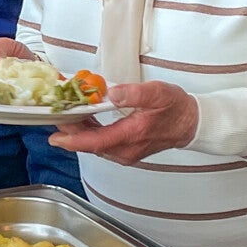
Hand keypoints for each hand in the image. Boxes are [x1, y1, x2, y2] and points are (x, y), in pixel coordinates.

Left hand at [51, 81, 199, 163]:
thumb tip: (112, 93)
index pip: (96, 142)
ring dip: (78, 133)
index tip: (55, 135)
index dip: (73, 139)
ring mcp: (126, 153)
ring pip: (94, 146)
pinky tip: (83, 121)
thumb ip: (135, 93)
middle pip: (90, 145)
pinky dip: (89, 134)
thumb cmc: (175, 108)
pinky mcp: (126, 151)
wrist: (190, 123)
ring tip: (65, 116)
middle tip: (55, 116)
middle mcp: (127, 149)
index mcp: (132, 134)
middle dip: (70, 132)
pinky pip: (101, 145)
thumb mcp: (158, 93)